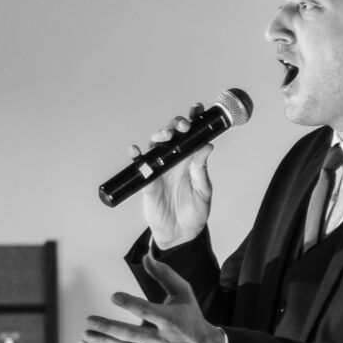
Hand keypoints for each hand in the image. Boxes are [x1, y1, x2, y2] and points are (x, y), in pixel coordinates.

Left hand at [80, 255, 226, 342]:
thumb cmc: (191, 320)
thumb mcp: (183, 294)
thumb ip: (165, 275)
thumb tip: (146, 257)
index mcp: (169, 320)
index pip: (147, 311)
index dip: (130, 303)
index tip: (114, 296)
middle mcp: (160, 339)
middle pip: (130, 334)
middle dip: (107, 327)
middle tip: (89, 320)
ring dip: (101, 342)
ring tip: (85, 335)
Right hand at [139, 103, 212, 248]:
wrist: (181, 233)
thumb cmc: (196, 212)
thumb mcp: (203, 190)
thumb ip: (202, 169)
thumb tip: (207, 146)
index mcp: (190, 160)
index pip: (191, 135)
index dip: (193, 119)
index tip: (197, 108)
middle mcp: (174, 160)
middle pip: (172, 135)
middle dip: (175, 125)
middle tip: (182, 126)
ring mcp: (159, 169)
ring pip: (156, 146)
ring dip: (159, 136)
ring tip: (164, 135)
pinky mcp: (147, 181)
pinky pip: (139, 165)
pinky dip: (136, 156)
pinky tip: (135, 150)